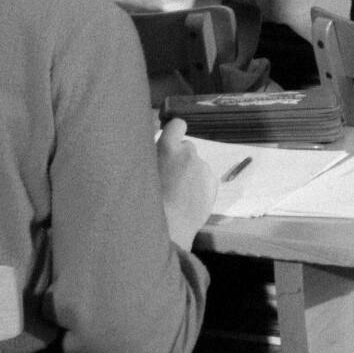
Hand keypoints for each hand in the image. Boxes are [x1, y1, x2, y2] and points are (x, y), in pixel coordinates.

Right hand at [153, 120, 216, 249]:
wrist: (167, 228)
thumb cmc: (145, 200)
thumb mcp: (140, 173)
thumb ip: (150, 157)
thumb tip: (156, 148)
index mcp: (169, 148)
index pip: (177, 125)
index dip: (173, 132)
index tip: (169, 142)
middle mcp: (189, 153)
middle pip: (186, 148)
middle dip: (179, 158)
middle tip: (168, 177)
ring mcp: (204, 169)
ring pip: (195, 166)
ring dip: (188, 173)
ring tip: (176, 194)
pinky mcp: (213, 184)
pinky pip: (204, 179)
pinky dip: (197, 186)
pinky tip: (187, 201)